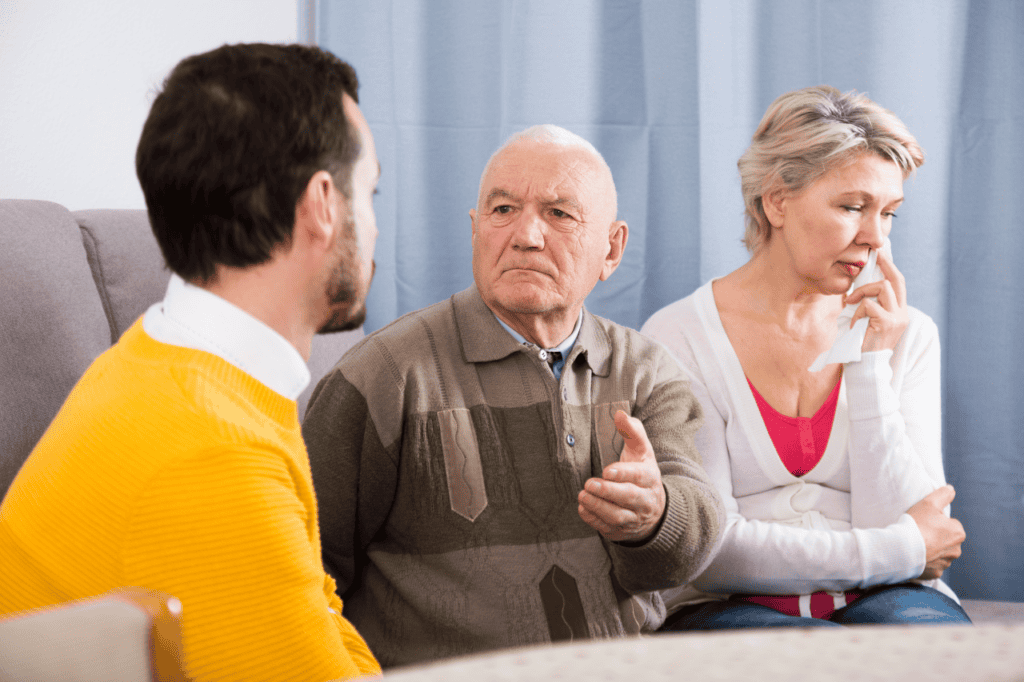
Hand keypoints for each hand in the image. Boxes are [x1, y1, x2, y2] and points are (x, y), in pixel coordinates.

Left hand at [577, 410, 665, 542]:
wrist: (654, 509)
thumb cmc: (642, 473)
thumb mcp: (641, 451)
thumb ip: (632, 431)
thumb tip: (619, 413)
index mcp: (650, 477)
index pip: (639, 476)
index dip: (624, 474)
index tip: (607, 470)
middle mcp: (645, 500)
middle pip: (629, 498)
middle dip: (608, 492)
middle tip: (589, 484)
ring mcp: (634, 518)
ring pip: (618, 516)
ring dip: (599, 507)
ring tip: (582, 496)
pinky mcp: (622, 531)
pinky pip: (608, 529)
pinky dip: (594, 520)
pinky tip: (583, 508)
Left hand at [845, 248, 908, 351]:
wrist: (866, 367)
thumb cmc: (862, 344)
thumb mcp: (868, 322)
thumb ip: (870, 305)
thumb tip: (857, 286)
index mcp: (899, 312)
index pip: (898, 283)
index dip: (889, 267)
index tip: (881, 253)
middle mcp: (902, 313)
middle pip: (896, 280)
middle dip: (885, 263)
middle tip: (873, 254)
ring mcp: (897, 318)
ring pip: (882, 287)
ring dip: (862, 292)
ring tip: (851, 303)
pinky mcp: (887, 323)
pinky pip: (869, 305)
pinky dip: (857, 311)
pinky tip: (854, 323)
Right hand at [907, 485, 965, 579]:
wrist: (902, 549)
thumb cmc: (917, 524)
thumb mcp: (929, 502)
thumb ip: (943, 494)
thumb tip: (951, 489)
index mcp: (958, 533)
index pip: (950, 524)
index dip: (936, 521)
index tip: (925, 521)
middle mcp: (956, 550)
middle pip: (946, 539)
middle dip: (936, 536)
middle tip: (919, 532)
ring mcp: (945, 563)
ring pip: (939, 553)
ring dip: (931, 549)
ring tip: (915, 544)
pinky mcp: (935, 573)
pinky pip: (931, 565)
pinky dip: (925, 562)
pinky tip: (915, 555)